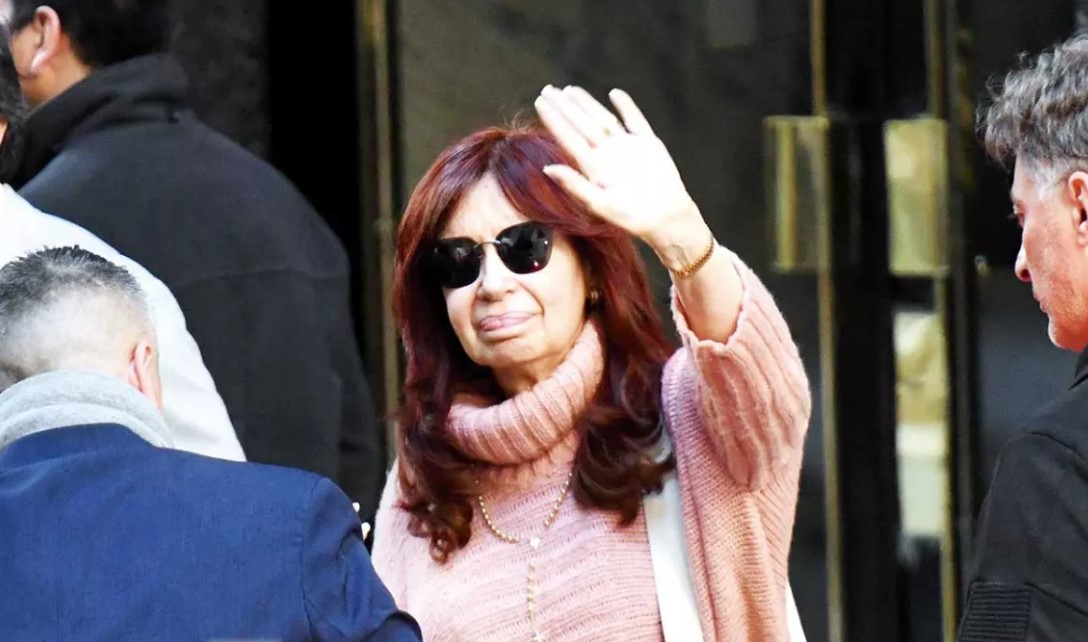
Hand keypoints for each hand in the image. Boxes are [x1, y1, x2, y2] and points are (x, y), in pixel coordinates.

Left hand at [533, 85, 707, 257]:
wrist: (665, 218)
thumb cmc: (631, 216)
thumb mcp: (600, 204)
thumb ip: (575, 185)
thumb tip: (547, 168)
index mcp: (592, 167)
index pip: (568, 137)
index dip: (554, 119)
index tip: (540, 101)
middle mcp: (606, 154)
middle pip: (581, 124)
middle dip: (565, 107)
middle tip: (548, 90)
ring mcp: (626, 146)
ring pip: (602, 119)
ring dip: (587, 104)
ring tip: (570, 90)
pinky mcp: (647, 143)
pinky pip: (635, 120)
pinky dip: (627, 106)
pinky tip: (615, 94)